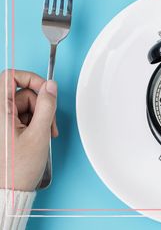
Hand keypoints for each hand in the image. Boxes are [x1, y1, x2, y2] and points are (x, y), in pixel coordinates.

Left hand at [0, 70, 57, 190]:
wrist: (10, 189)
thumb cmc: (17, 168)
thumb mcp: (39, 133)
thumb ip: (47, 106)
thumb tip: (51, 87)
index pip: (10, 76)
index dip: (31, 78)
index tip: (45, 89)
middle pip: (23, 93)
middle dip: (41, 106)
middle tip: (48, 123)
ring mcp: (1, 121)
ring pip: (26, 106)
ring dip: (40, 117)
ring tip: (44, 134)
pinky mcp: (5, 129)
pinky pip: (23, 117)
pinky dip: (35, 124)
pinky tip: (39, 136)